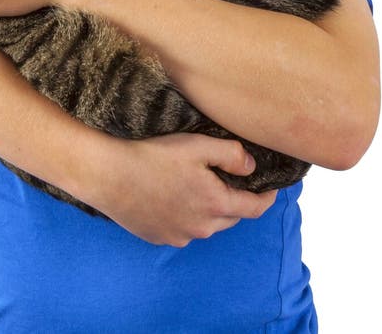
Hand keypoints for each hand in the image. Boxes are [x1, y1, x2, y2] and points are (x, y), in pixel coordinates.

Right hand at [83, 132, 277, 246]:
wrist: (109, 175)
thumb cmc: (153, 155)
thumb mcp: (197, 145)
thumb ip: (231, 155)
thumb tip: (252, 167)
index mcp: (214, 204)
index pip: (254, 208)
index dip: (267, 197)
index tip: (272, 188)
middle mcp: (201, 228)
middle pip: (230, 216)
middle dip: (236, 200)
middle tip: (228, 179)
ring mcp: (178, 236)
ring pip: (206, 224)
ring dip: (208, 209)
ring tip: (195, 185)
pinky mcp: (159, 237)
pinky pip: (182, 229)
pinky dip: (185, 215)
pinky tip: (171, 195)